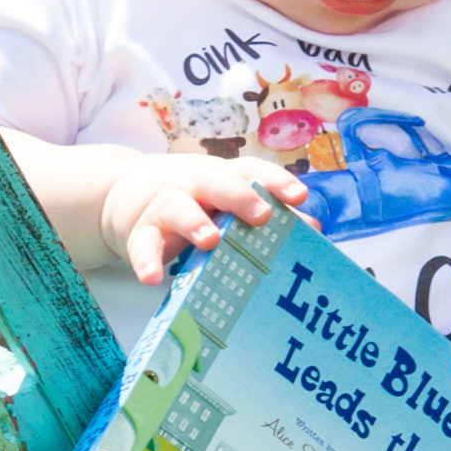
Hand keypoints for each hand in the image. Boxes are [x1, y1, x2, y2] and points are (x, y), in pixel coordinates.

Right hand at [102, 154, 310, 284]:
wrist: (135, 197)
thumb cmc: (202, 206)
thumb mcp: (232, 207)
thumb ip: (272, 219)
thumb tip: (314, 229)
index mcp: (225, 178)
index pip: (253, 171)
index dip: (277, 181)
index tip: (300, 196)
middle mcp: (196, 186)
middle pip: (217, 182)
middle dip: (240, 196)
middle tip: (261, 215)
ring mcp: (168, 208)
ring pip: (179, 208)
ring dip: (195, 222)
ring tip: (210, 240)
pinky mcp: (143, 233)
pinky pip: (143, 246)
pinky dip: (147, 261)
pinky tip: (152, 278)